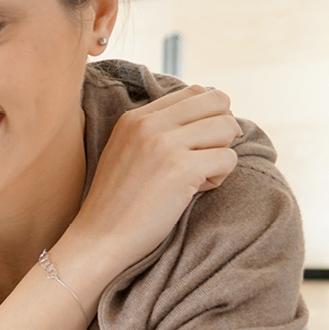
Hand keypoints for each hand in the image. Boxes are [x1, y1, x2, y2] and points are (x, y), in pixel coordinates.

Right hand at [70, 85, 241, 280]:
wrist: (99, 238)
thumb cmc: (119, 202)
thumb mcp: (128, 152)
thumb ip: (158, 130)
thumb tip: (215, 116)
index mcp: (135, 117)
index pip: (195, 92)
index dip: (207, 117)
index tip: (195, 144)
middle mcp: (149, 123)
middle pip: (218, 102)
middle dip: (221, 130)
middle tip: (205, 157)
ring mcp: (164, 144)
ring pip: (227, 128)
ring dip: (220, 155)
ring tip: (196, 177)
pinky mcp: (181, 168)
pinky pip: (228, 159)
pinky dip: (218, 179)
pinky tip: (192, 192)